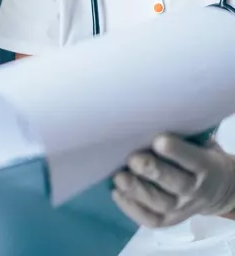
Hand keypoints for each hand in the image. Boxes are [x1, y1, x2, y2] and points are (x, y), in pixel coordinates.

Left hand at [112, 134, 234, 227]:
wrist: (218, 188)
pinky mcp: (170, 219)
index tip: (158, 140)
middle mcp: (195, 189)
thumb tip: (149, 116)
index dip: (176, 151)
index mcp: (205, 165)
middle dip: (152, 171)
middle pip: (175, 183)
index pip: (193, 160)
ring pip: (160, 203)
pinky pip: (151, 219)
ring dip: (137, 191)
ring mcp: (182, 207)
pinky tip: (117, 193)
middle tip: (132, 159)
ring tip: (119, 178)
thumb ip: (181, 135)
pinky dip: (132, 208)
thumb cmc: (196, 154)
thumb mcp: (198, 143)